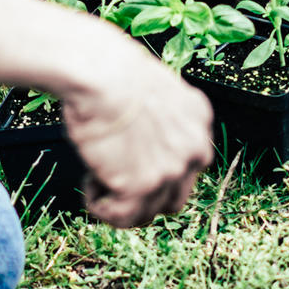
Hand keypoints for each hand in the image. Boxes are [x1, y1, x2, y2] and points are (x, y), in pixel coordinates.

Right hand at [60, 33, 213, 226]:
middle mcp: (195, 149)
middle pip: (174, 196)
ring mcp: (172, 170)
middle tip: (112, 179)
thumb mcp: (149, 90)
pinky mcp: (144, 186)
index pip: (186, 163)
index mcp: (198, 119)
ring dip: (119, 200)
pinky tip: (89, 185)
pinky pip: (123, 217)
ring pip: (148, 212)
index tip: (127, 160)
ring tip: (94, 176)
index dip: (155, 170)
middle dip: (144, 195)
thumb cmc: (110, 71)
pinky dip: (102, 207)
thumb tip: (135, 143)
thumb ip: (155, 119)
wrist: (100, 72)